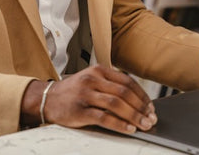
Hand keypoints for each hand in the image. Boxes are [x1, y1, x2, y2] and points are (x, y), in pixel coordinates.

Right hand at [21, 65, 156, 133]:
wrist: (47, 98)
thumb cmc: (73, 91)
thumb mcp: (91, 80)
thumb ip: (110, 85)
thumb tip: (136, 100)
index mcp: (98, 70)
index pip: (126, 81)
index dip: (141, 95)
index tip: (150, 106)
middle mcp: (92, 79)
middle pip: (123, 93)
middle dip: (141, 107)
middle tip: (151, 118)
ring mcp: (85, 94)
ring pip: (116, 104)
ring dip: (134, 116)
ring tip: (143, 125)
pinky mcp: (80, 110)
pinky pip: (104, 118)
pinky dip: (119, 124)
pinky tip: (128, 129)